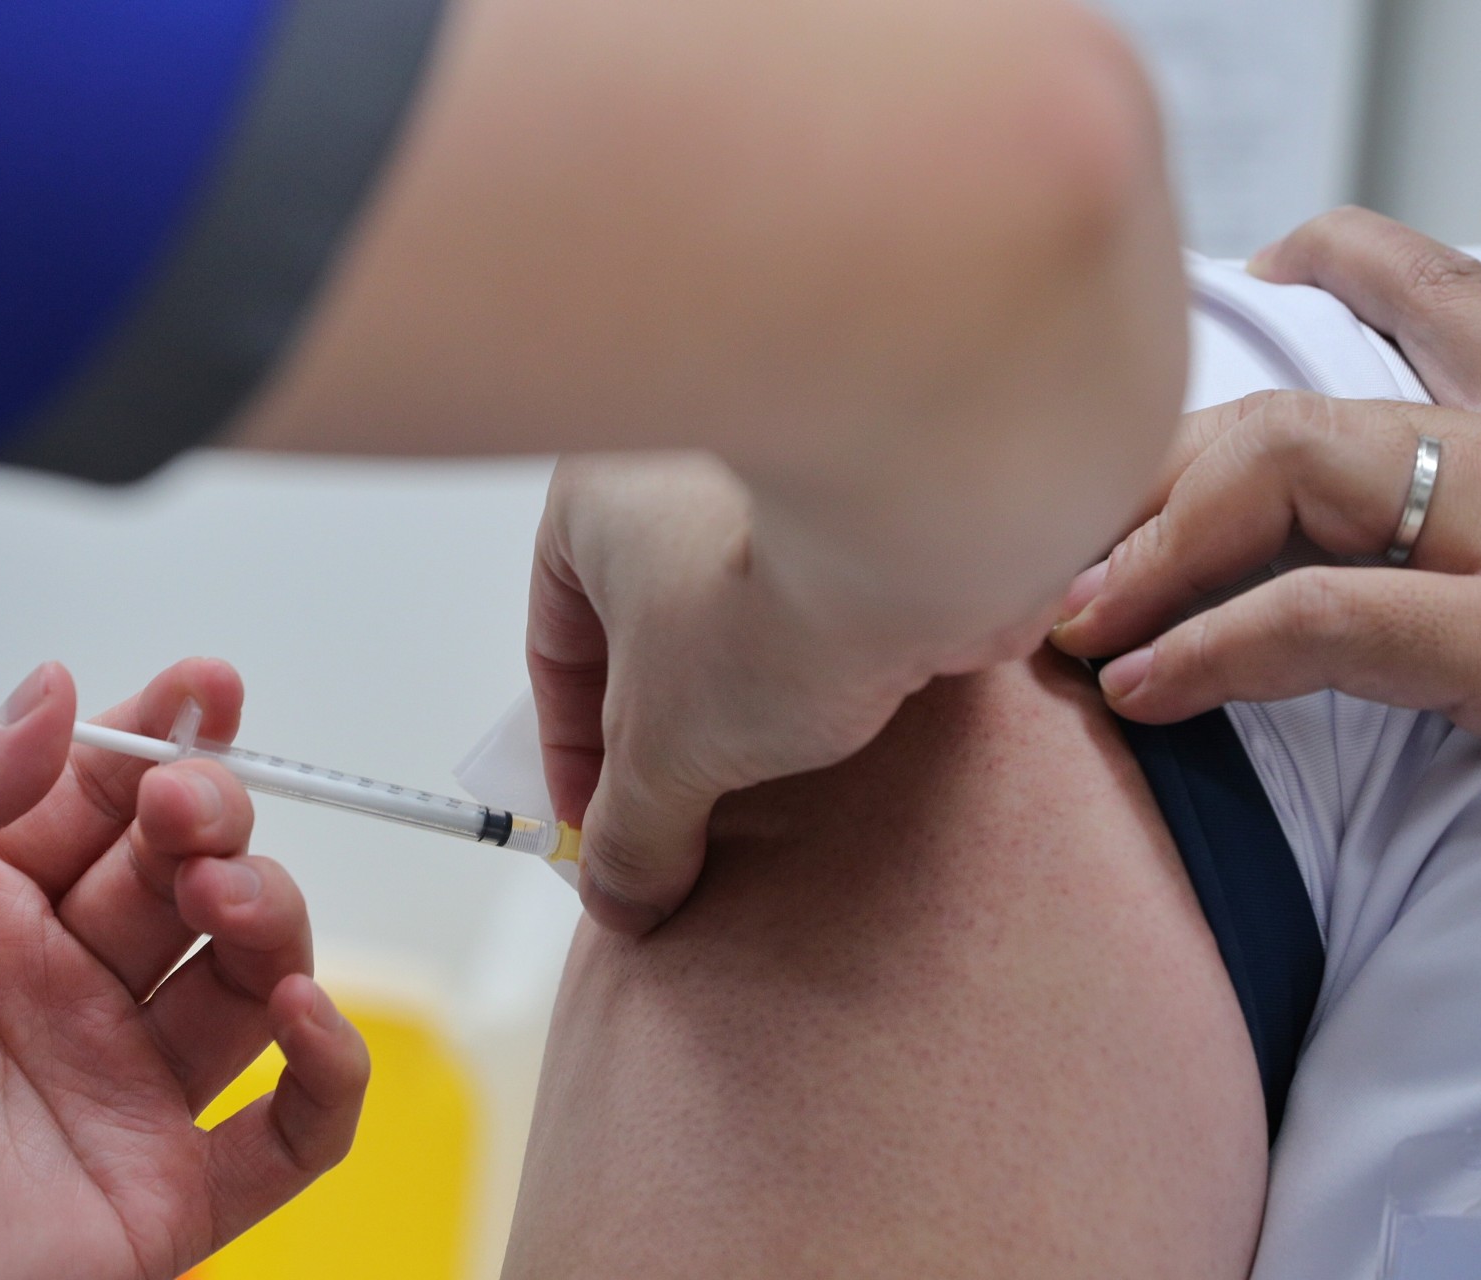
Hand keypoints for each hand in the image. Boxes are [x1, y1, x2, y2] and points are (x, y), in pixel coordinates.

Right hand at [529, 455, 1055, 932]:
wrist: (924, 545)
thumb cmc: (763, 603)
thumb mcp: (663, 755)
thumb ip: (631, 833)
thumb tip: (621, 898)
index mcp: (595, 502)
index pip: (555, 646)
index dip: (570, 753)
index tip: (598, 827)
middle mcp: (681, 477)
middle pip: (649, 640)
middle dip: (664, 742)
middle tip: (678, 828)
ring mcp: (785, 494)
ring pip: (741, 629)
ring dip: (745, 717)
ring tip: (762, 800)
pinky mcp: (874, 523)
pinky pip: (825, 619)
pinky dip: (822, 687)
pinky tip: (833, 755)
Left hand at [1051, 209, 1480, 738]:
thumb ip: (1404, 545)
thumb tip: (1237, 566)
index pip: (1442, 299)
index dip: (1329, 288)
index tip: (1208, 346)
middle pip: (1301, 410)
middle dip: (1152, 479)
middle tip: (1053, 568)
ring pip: (1299, 464)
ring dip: (1154, 545)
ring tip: (1074, 625)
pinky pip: (1331, 611)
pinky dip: (1213, 646)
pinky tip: (1140, 686)